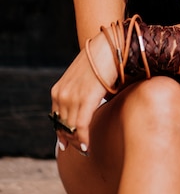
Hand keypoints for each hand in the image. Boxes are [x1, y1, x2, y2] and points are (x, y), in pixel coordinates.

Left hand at [50, 31, 117, 153]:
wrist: (109, 45)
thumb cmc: (102, 60)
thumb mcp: (84, 77)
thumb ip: (82, 92)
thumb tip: (92, 105)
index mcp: (58, 89)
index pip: (56, 118)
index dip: (61, 132)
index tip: (66, 143)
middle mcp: (62, 94)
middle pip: (62, 126)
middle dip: (70, 140)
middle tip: (80, 149)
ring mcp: (72, 97)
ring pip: (71, 128)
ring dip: (78, 141)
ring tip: (85, 148)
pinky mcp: (85, 99)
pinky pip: (80, 126)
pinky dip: (83, 138)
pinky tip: (88, 146)